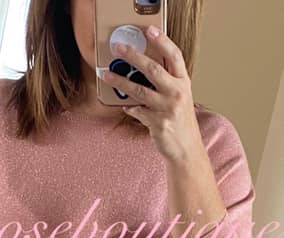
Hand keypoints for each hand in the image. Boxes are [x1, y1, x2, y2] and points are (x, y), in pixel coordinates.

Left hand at [101, 26, 202, 162]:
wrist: (187, 148)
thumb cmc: (181, 121)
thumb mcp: (180, 97)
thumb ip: (167, 83)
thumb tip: (143, 70)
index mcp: (183, 82)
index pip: (174, 56)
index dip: (162, 41)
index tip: (149, 30)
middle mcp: (177, 93)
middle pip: (153, 69)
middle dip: (133, 56)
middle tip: (118, 48)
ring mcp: (167, 108)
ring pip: (139, 90)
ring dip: (120, 81)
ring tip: (107, 74)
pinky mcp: (158, 123)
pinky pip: (137, 112)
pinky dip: (130, 108)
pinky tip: (126, 107)